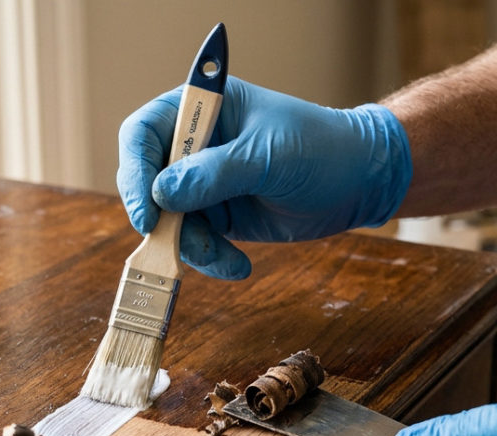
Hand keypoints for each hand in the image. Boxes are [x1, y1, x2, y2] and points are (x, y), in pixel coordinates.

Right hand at [117, 77, 411, 279]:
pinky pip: (194, 242)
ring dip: (190, 246)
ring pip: (167, 221)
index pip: (143, 132)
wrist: (360, 182)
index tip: (148, 210)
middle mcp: (194, 145)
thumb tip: (161, 194)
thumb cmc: (321, 149)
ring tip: (227, 259)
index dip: (135, 170)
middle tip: (180, 244)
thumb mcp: (268, 157)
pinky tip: (239, 265)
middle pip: (146, 181)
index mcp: (202, 109)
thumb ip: (214, 173)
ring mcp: (203, 183)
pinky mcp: (218, 215)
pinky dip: (210, 259)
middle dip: (161, 219)